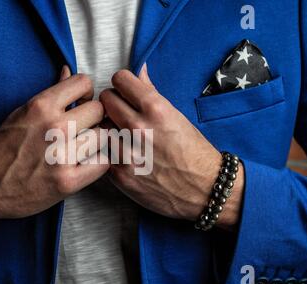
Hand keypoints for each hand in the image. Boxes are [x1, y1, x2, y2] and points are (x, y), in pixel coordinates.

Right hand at [0, 67, 108, 231]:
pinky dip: (97, 164)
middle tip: (84, 130)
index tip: (81, 105)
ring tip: (82, 149)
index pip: (84, 82)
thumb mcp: (22, 112)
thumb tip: (68, 70)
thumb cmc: (2, 147)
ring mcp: (62, 155)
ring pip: (103, 136)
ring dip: (96, 143)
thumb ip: (50, 93)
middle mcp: (54, 127)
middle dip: (93, 119)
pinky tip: (84, 165)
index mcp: (41, 105)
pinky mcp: (68, 181)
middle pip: (99, 111)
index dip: (86, 94)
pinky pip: (103, 163)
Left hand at [99, 65, 243, 229]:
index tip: (125, 91)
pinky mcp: (119, 174)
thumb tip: (139, 70)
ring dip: (109, 129)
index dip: (122, 84)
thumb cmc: (194, 152)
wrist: (205, 190)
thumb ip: (151, 93)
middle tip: (120, 112)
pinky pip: (102, 152)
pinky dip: (109, 151)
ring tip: (122, 136)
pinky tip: (124, 155)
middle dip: (112, 103)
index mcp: (156, 108)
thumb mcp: (177, 116)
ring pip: (100, 127)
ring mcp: (126, 152)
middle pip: (105, 100)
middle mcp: (138, 128)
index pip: (120, 79)